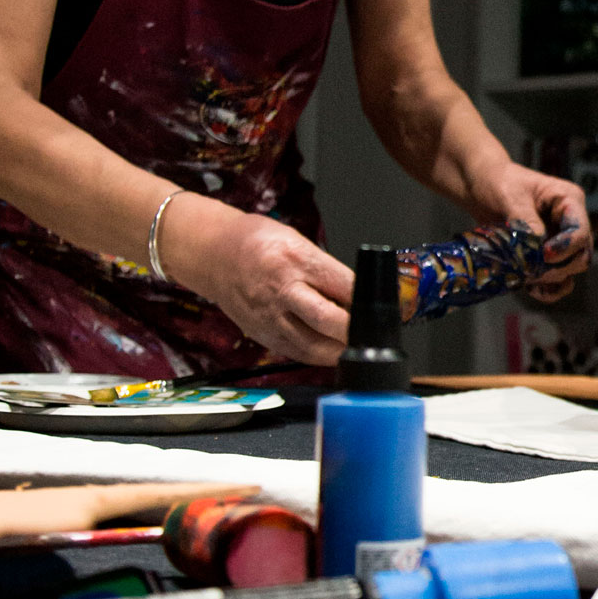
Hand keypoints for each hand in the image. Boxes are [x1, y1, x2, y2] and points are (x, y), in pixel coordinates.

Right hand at [159, 197, 355, 366]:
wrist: (213, 254)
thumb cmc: (259, 243)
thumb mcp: (300, 242)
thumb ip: (327, 272)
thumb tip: (358, 299)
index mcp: (297, 260)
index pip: (345, 287)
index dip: (367, 303)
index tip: (384, 309)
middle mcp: (282, 290)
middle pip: (328, 320)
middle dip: (354, 332)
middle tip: (371, 335)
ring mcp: (269, 316)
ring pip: (313, 346)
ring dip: (339, 351)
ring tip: (354, 348)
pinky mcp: (261, 334)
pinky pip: (295, 352)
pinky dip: (317, 355)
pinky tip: (330, 351)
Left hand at [468, 164, 591, 305]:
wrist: (480, 186)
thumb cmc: (497, 181)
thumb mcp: (510, 196)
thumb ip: (526, 221)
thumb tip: (537, 248)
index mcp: (569, 201)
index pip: (580, 231)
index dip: (565, 247)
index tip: (543, 254)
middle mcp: (570, 223)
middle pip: (581, 255)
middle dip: (558, 267)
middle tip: (530, 269)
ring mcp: (560, 241)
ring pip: (571, 271)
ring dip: (551, 279)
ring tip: (526, 278)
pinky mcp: (546, 256)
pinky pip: (558, 280)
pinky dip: (548, 289)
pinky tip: (531, 289)